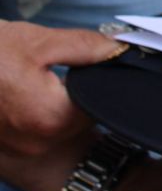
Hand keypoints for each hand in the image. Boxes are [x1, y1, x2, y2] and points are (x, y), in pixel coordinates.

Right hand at [0, 22, 124, 155]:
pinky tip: (24, 91)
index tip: (101, 63)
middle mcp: (38, 142)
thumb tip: (121, 49)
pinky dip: (37, 112)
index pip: (101, 102)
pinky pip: (36, 131)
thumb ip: (87, 47)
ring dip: (58, 102)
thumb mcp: (39, 42)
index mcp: (51, 117)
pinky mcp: (5, 148)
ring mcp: (20, 149)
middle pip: (82, 116)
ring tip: (37, 78)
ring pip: (59, 124)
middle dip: (80, 91)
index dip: (105, 80)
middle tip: (61, 68)